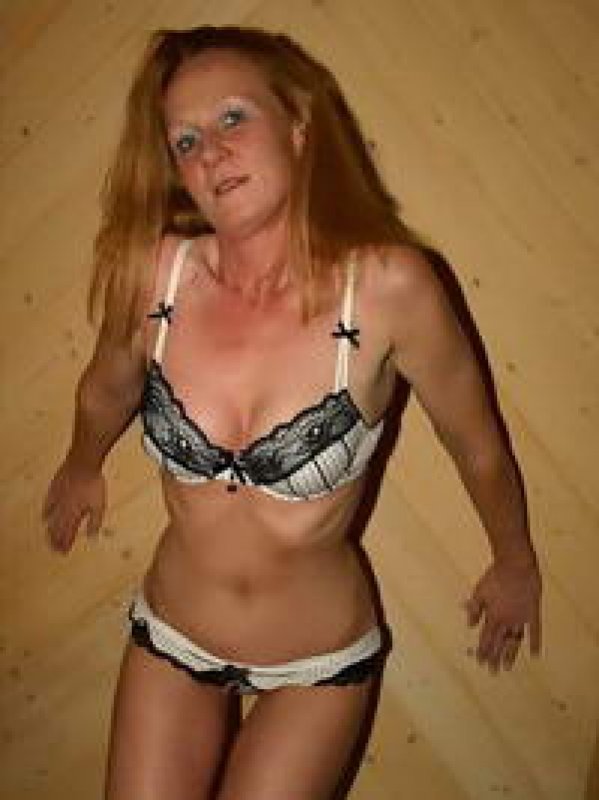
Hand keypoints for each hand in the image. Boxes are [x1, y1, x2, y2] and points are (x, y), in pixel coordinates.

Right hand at [42, 455, 106, 553]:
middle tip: (55, 550)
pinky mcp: (53, 490)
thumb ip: (95, 522)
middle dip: (56, 540)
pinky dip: (45, 514)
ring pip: (51, 519)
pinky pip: (47, 505)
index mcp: (73, 514)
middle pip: (57, 528)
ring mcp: (56, 499)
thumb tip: (92, 537)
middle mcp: (62, 509)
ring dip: (50, 530)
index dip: (65, 544)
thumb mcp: (99, 505)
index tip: (63, 552)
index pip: (67, 533)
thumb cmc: (93, 484)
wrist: (82, 463)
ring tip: (49, 539)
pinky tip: (44, 518)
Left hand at [464, 557, 541, 672]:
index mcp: (493, 616)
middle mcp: (507, 621)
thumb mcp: (479, 591)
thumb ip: (474, 609)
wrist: (515, 565)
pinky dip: (535, 643)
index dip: (483, 651)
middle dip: (495, 658)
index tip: (481, 662)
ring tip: (507, 667)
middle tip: (492, 672)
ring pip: (515, 641)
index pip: (487, 638)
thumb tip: (469, 625)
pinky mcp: (533, 613)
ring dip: (511, 655)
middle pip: (499, 643)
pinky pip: (535, 631)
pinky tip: (534, 654)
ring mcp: (521, 618)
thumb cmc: (495, 576)